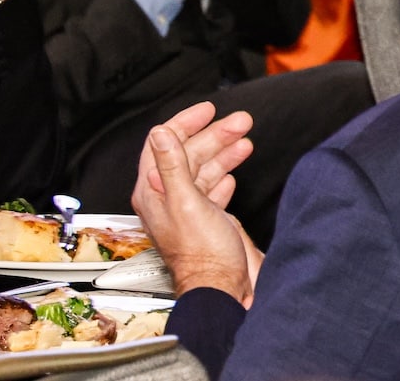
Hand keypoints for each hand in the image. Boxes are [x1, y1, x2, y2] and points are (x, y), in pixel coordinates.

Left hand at [130, 104, 260, 303]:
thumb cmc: (203, 256)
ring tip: (245, 139)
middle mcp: (168, 198)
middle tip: (241, 122)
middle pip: (189, 153)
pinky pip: (214, 188)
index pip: (164, 144)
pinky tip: (233, 172)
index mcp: (155, 192)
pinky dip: (225, 175)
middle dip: (215, 135)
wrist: (224, 289)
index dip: (185, 123)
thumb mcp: (186, 202)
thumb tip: (160, 133)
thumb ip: (172, 165)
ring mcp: (189, 209)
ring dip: (225, 152)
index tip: (207, 110)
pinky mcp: (207, 219)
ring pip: (204, 168)